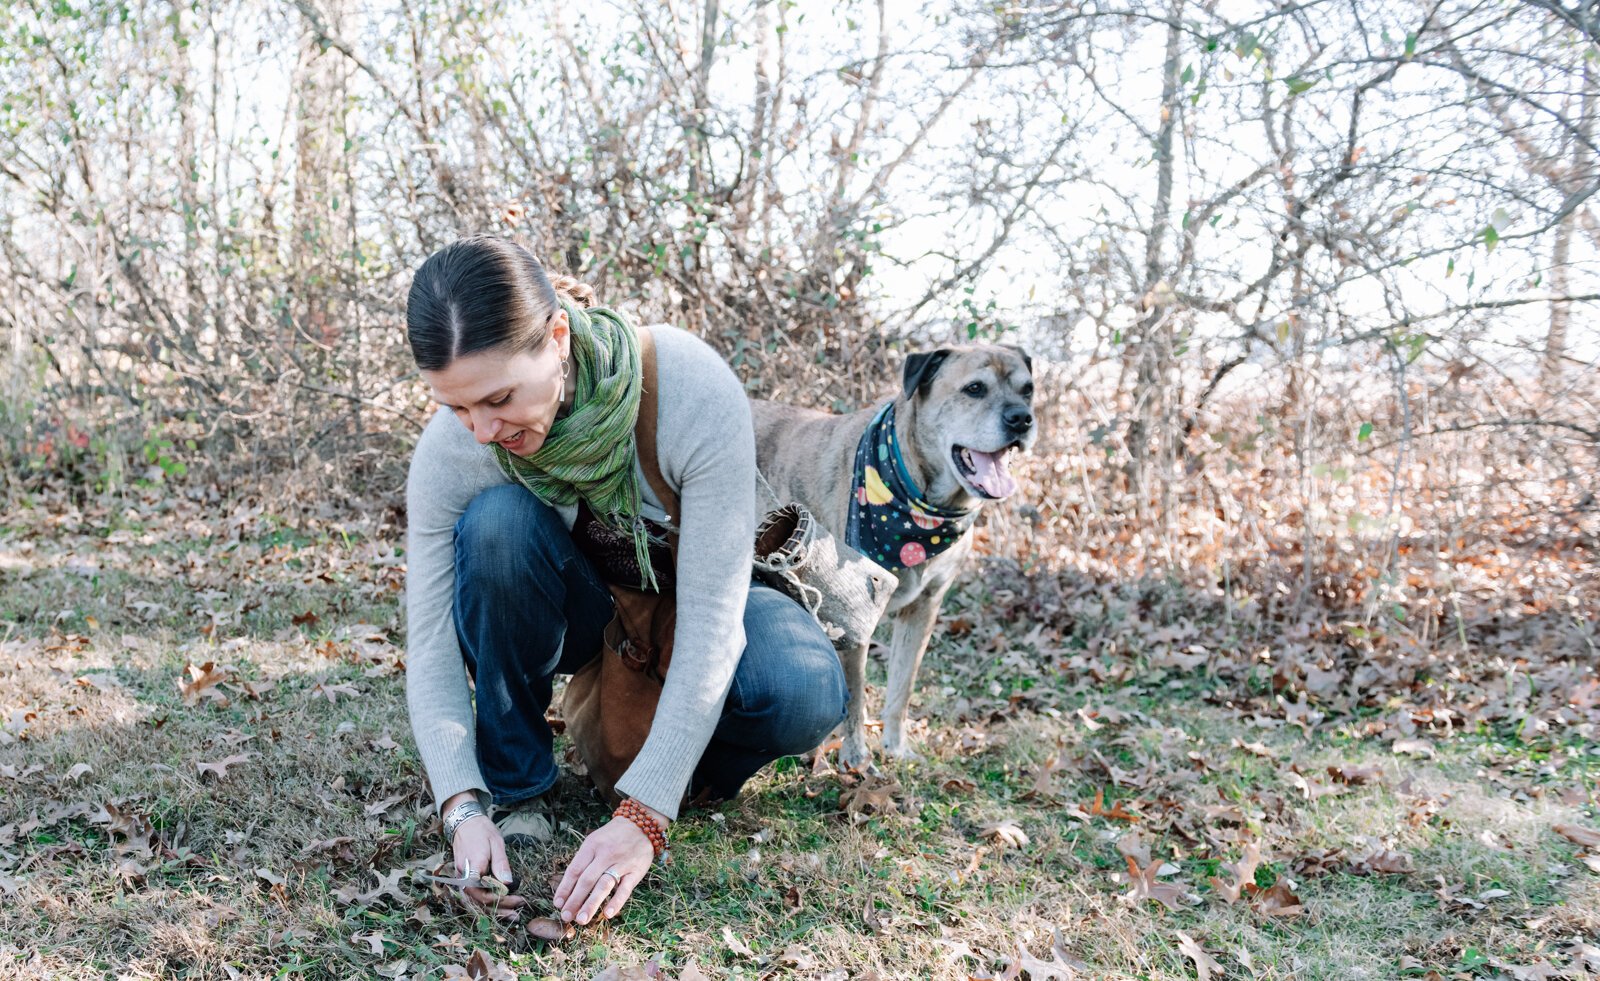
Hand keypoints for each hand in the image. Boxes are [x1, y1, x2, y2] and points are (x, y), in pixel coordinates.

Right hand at [444, 792, 525, 917]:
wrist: (464, 823)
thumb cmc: (481, 831)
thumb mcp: (496, 843)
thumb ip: (501, 864)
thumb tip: (508, 883)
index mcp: (473, 868)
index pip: (486, 893)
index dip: (503, 900)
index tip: (520, 899)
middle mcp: (464, 878)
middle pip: (481, 902)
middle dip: (502, 908)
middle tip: (520, 909)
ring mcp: (461, 880)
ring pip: (477, 903)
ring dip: (494, 910)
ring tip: (512, 914)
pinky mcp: (463, 880)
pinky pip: (474, 897)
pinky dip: (487, 905)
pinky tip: (499, 907)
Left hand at [552, 804, 663, 924]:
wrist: (641, 824)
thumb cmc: (612, 837)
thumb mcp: (594, 841)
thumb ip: (583, 861)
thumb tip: (568, 888)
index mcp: (592, 846)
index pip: (575, 870)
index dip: (565, 888)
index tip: (558, 903)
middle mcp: (605, 854)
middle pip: (587, 880)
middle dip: (574, 900)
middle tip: (566, 917)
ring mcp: (621, 863)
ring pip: (604, 886)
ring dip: (591, 904)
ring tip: (581, 920)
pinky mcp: (636, 871)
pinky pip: (625, 888)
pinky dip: (616, 902)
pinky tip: (607, 914)